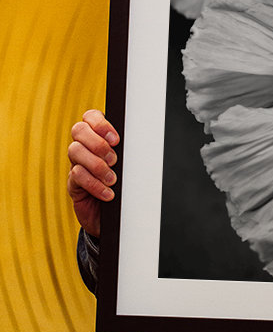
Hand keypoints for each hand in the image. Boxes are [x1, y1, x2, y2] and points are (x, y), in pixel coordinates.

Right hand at [67, 110, 119, 235]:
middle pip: (78, 130)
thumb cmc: (125, 185)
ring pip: (75, 151)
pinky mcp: (73, 183)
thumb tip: (140, 143)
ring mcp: (76, 163)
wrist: (116, 215)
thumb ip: (129, 151)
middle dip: (98, 143)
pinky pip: (76, 175)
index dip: (100, 124)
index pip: (91, 116)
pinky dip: (94, 184)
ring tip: (112, 179)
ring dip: (96, 165)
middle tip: (114, 160)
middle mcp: (85, 147)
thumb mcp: (129, 165)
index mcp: (99, 136)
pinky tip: (108, 193)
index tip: (116, 139)